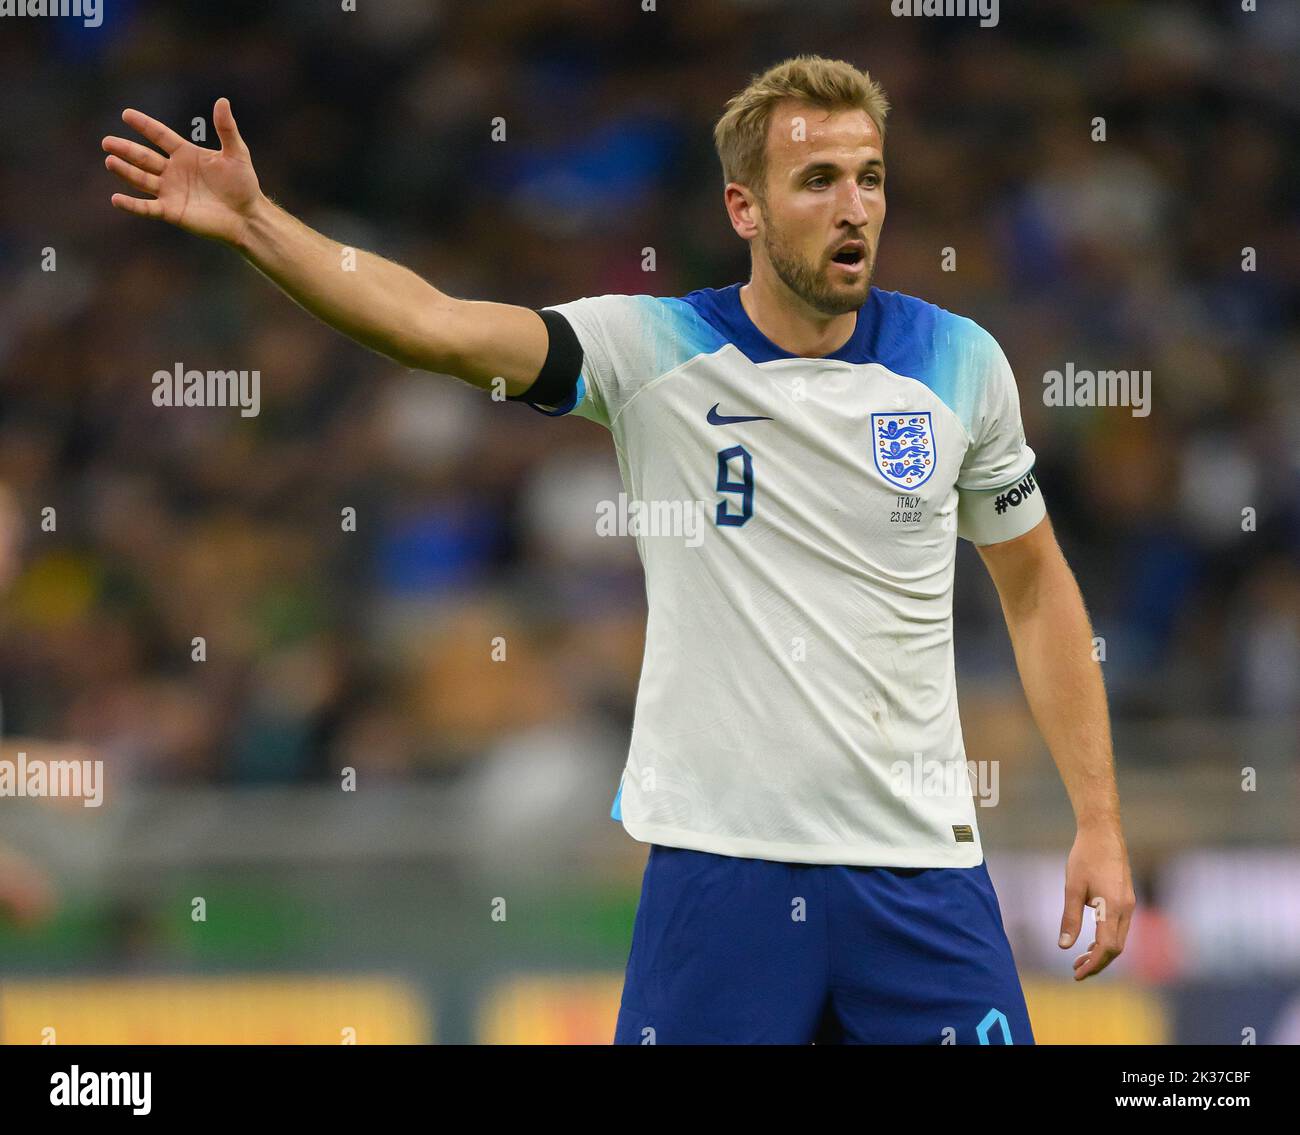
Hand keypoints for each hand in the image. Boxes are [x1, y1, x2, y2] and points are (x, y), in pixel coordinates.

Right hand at [102, 97, 261, 245]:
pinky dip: (132, 205)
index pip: (160, 135)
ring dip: (125, 171)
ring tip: (110, 160)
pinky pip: (147, 208)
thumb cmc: (244, 185)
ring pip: (141, 179)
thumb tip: (222, 101)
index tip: (126, 114)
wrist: (248, 216)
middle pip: (144, 157)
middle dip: (126, 149)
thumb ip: (226, 129)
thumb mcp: (236, 153)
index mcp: (186, 154)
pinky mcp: (172, 212)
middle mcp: (174, 171)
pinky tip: (116, 199)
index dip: (144, 125)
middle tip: (107, 142)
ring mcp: (171, 192)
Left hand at [1059, 821, 1135, 980]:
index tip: (1077, 973)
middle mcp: (1126, 909)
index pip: (1107, 947)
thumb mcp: (1072, 887)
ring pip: (1120, 939)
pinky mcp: (1127, 899)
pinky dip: (1107, 940)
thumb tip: (1064, 946)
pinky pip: (1120, 928)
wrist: (1103, 833)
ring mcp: (1129, 904)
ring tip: (1080, 959)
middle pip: (1116, 948)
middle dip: (1097, 963)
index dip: (1093, 964)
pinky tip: (1091, 941)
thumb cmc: (1085, 857)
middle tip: (1076, 970)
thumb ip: (1070, 918)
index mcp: (1113, 907)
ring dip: (1102, 952)